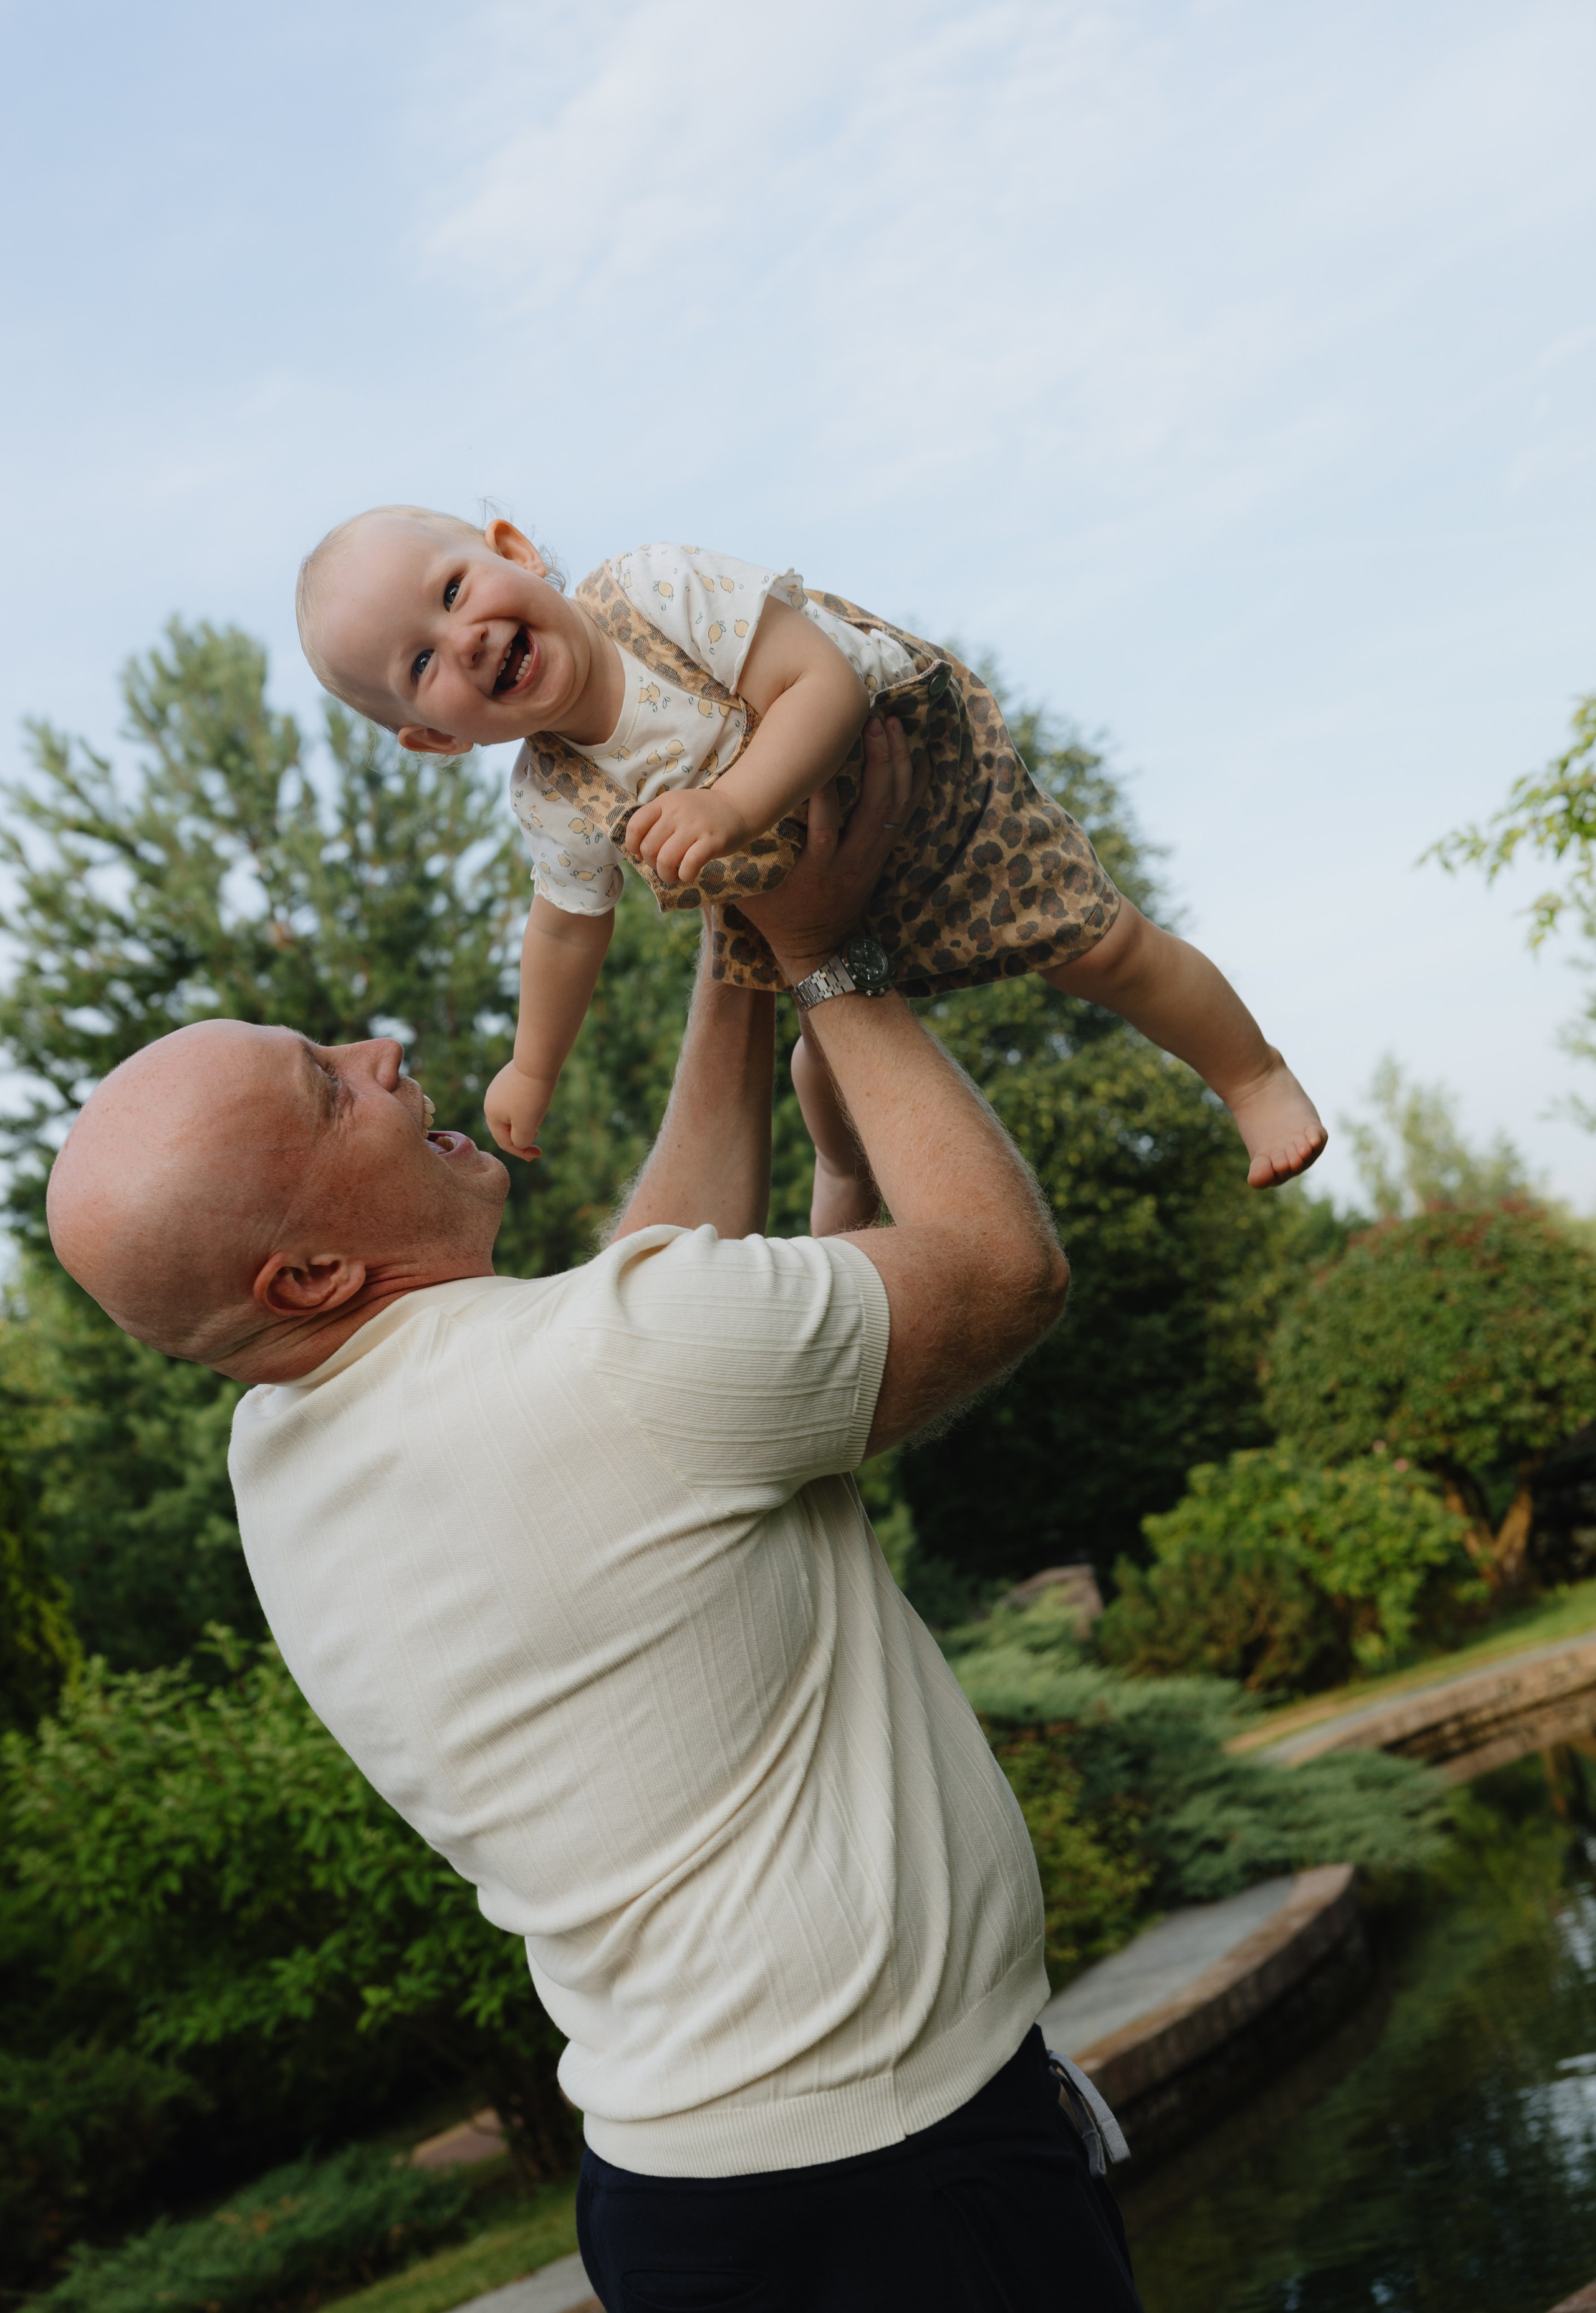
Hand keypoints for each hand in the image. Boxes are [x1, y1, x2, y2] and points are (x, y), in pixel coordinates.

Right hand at [484, 1059, 554, 1159]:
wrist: (537, 1061)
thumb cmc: (532, 1096)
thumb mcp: (526, 1125)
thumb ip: (519, 1141)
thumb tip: (519, 1143)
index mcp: (491, 1114)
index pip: (504, 1142)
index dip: (521, 1152)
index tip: (538, 1154)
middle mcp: (491, 1100)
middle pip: (506, 1128)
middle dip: (522, 1136)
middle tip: (536, 1139)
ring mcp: (499, 1088)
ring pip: (512, 1114)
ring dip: (525, 1122)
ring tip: (537, 1119)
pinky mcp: (509, 1078)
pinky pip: (517, 1100)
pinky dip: (526, 1108)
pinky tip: (537, 1103)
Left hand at [626, 787, 751, 886]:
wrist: (738, 807)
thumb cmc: (702, 814)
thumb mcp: (676, 809)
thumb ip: (656, 826)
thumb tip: (637, 855)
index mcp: (665, 803)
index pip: (635, 826)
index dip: (633, 845)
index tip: (642, 853)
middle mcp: (677, 812)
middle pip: (649, 848)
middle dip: (652, 864)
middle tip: (665, 866)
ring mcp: (695, 826)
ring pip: (665, 860)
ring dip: (666, 875)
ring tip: (674, 875)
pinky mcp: (712, 841)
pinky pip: (689, 865)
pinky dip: (684, 876)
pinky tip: (688, 874)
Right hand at [739, 716, 925, 982]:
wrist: (820, 951)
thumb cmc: (779, 917)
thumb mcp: (750, 895)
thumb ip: (729, 864)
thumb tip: (695, 834)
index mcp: (816, 869)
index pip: (824, 828)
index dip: (825, 792)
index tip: (820, 756)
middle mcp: (850, 860)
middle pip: (872, 808)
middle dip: (876, 762)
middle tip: (872, 721)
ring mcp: (871, 857)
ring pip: (893, 806)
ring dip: (896, 763)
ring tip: (894, 724)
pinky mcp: (882, 855)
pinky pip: (905, 815)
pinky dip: (915, 784)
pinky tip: (921, 755)